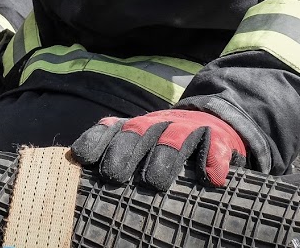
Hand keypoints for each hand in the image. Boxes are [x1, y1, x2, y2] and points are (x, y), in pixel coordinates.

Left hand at [70, 109, 245, 189]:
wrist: (214, 117)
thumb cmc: (167, 142)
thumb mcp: (140, 143)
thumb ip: (116, 154)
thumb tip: (83, 173)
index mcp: (136, 126)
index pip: (111, 129)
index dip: (96, 141)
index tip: (82, 157)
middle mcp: (158, 124)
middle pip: (137, 133)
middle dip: (123, 152)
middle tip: (113, 175)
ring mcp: (187, 128)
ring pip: (173, 139)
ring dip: (164, 158)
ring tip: (155, 182)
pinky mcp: (217, 136)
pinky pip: (213, 146)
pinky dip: (212, 160)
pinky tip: (210, 178)